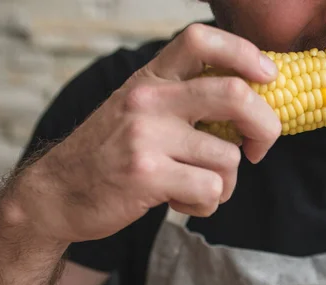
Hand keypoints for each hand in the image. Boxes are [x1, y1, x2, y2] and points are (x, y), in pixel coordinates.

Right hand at [14, 23, 280, 242]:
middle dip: (266, 126)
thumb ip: (184, 103)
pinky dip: (207, 204)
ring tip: (196, 186)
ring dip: (225, 183)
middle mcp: (149, 99)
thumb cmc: (110, 154)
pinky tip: (183, 201)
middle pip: (235, 96)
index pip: (201, 40)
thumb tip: (250, 108)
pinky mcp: (147, 174)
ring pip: (228, 158)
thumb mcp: (140, 112)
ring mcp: (147, 136)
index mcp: (151, 78)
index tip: (268, 77)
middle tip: (259, 148)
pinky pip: (211, 190)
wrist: (57, 193)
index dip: (245, 52)